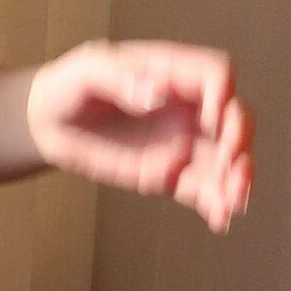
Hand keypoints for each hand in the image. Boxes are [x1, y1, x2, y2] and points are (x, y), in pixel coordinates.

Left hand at [26, 38, 252, 232]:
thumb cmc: (72, 85)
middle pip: (234, 117)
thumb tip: (156, 94)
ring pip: (227, 160)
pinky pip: (204, 190)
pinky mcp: (172, 175)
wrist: (50, 123)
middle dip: (240, 138)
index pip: (215, 74)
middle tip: (229, 160)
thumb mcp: (89, 71)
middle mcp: (188, 107)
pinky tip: (220, 219)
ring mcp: (185, 142)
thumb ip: (122, 79)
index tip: (212, 115)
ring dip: (237, 178)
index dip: (222, 92)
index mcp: (174, 72)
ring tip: (233, 200)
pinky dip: (216, 204)